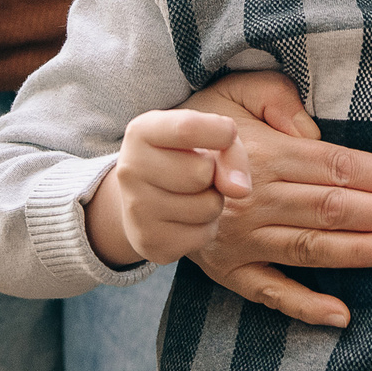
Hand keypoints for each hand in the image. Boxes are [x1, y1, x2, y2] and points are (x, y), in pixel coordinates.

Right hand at [86, 109, 254, 267]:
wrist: (142, 197)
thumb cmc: (183, 156)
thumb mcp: (205, 136)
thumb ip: (230, 149)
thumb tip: (241, 189)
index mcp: (141, 132)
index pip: (189, 128)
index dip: (221, 132)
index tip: (227, 134)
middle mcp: (130, 169)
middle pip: (202, 172)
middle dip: (214, 174)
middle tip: (198, 172)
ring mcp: (136, 209)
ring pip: (208, 206)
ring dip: (213, 201)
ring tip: (193, 194)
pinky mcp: (150, 241)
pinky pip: (204, 234)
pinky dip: (206, 227)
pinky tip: (187, 217)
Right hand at [182, 71, 371, 327]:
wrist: (138, 177)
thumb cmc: (199, 125)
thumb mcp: (230, 92)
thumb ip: (276, 99)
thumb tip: (314, 130)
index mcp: (264, 156)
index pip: (335, 165)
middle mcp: (256, 202)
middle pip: (332, 208)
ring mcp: (243, 242)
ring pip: (310, 249)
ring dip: (359, 252)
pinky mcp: (230, 271)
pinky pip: (270, 292)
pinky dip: (304, 306)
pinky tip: (342, 316)